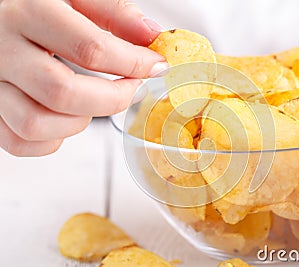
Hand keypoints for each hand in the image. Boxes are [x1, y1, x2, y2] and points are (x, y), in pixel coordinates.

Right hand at [0, 0, 167, 155]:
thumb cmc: (29, 0)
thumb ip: (112, 11)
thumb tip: (150, 36)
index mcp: (26, 12)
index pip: (90, 49)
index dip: (133, 63)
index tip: (155, 66)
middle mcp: (2, 49)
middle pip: (63, 93)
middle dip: (113, 99)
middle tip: (132, 88)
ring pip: (36, 124)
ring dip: (78, 122)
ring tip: (93, 101)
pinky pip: (18, 141)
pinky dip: (52, 139)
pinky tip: (66, 117)